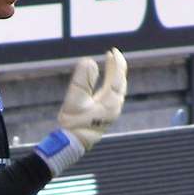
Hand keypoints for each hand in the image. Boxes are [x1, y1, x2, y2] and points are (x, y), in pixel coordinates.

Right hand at [35, 47, 127, 176]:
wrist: (73, 143)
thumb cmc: (73, 123)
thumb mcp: (74, 99)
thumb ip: (82, 80)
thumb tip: (90, 61)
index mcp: (110, 102)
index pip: (117, 77)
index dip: (116, 63)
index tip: (112, 51)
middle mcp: (115, 106)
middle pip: (120, 82)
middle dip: (118, 67)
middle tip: (113, 54)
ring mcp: (112, 111)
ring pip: (118, 89)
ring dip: (115, 75)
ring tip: (111, 64)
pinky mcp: (106, 115)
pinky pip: (113, 94)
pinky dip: (111, 84)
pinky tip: (106, 81)